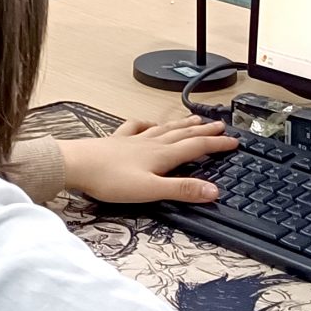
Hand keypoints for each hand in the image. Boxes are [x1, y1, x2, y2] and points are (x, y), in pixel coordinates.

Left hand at [60, 116, 239, 204]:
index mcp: (162, 155)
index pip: (197, 148)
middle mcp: (151, 143)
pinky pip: (137, 127)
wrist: (75, 164)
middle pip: (183, 134)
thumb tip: (213, 191)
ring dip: (182, 124)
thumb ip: (181, 190)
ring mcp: (133, 139)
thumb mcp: (150, 190)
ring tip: (194, 119)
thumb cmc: (110, 180)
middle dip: (204, 131)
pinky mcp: (116, 140)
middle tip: (220, 126)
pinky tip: (149, 123)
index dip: (217, 145)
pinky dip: (147, 123)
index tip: (234, 141)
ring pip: (164, 128)